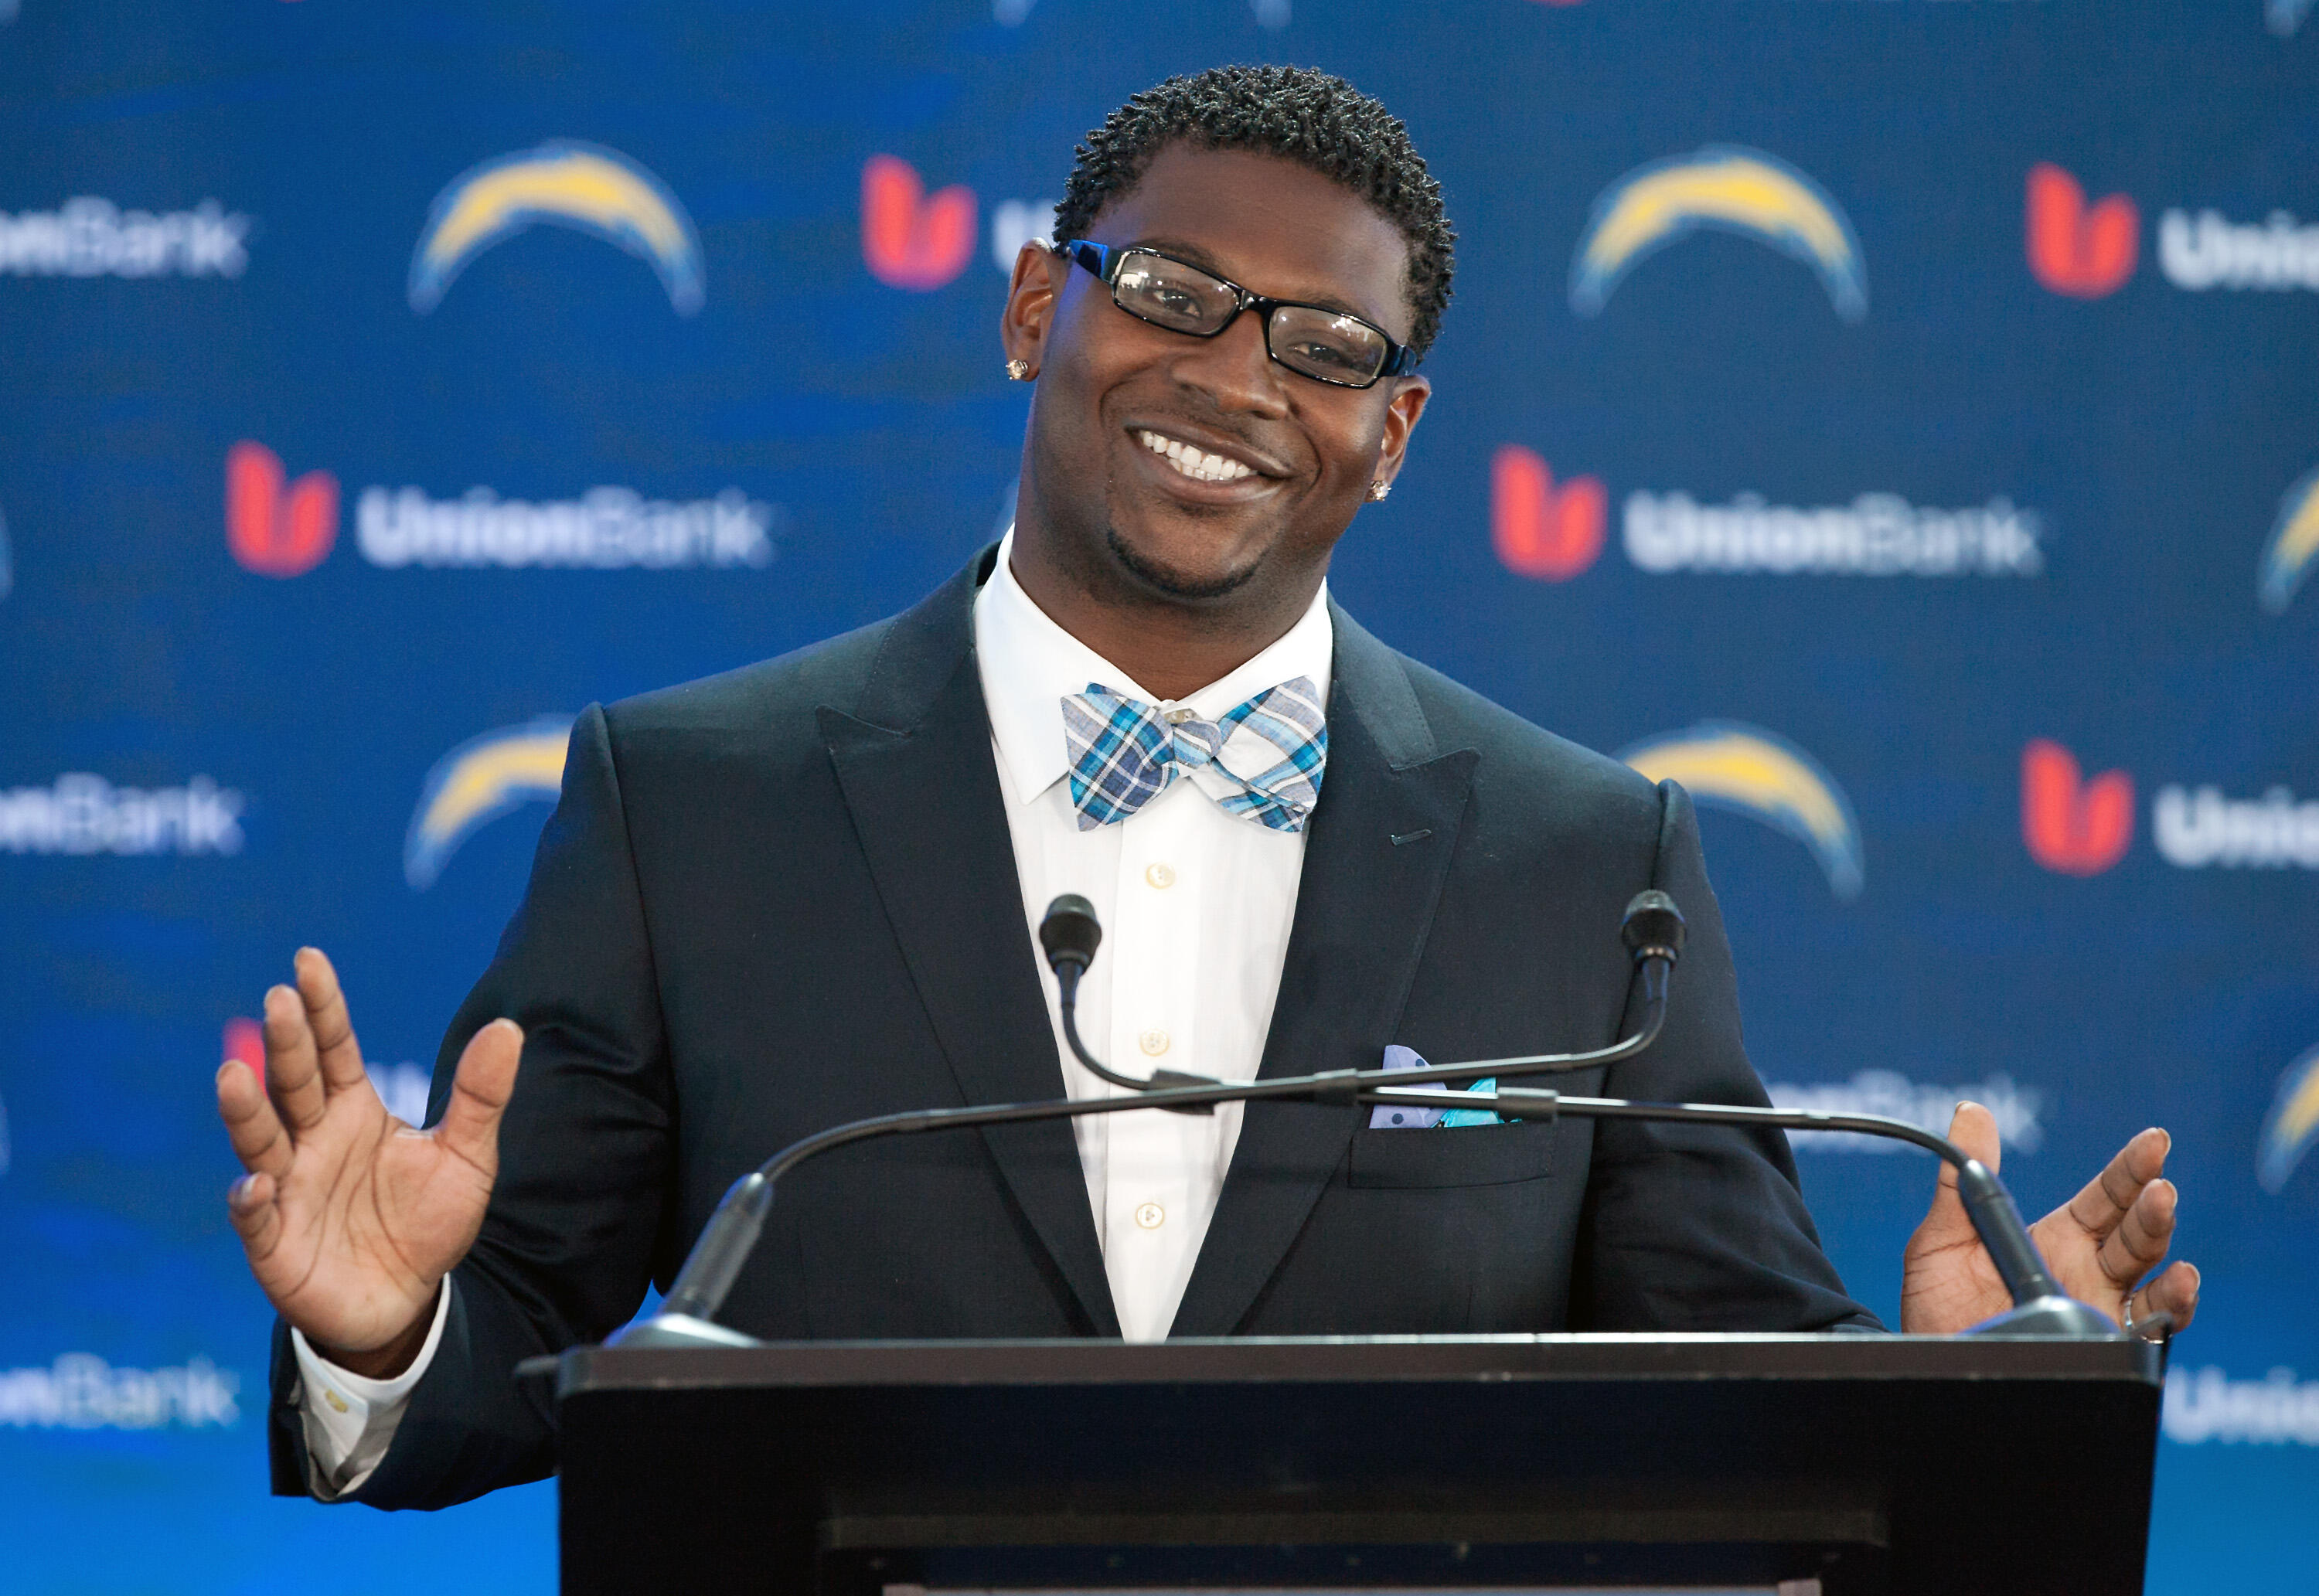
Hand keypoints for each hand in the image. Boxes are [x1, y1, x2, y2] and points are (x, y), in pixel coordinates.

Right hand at [216, 948, 520, 1376]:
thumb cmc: (428, 1222)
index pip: (335, 1049)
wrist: (408, 1299)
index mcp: (354, 1111)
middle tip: (279, 999)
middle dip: (285, 1043)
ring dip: (246, 1109)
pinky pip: (256, 1216)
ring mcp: (289, 1188)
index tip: (308, 960)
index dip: (323, 1008)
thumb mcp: (468, 1157)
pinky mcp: (276, 1242)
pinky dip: (251, 1199)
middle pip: (295, 1084)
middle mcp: (313, 1141)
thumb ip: (481, 1096)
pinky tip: (257, 1181)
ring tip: (234, 1073)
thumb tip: (508, 1027)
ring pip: (260, 1141)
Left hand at [1899, 1101, 2199, 1334]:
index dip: (2131, 1170)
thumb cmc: (1935, 1308)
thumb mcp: (1941, 1238)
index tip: (2155, 1141)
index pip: (2106, 1198)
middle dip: (2151, 1207)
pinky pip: (2149, 1332)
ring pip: (2151, 1278)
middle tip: (2159, 1186)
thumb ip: (1962, 1180)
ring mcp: (2099, 1312)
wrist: (1927, 1366)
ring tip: (2164, 1217)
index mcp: (2055, 1240)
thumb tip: (1971, 1112)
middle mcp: (2087, 1273)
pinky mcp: (2101, 1349)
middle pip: (2135, 1233)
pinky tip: (2176, 1288)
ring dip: (2163, 1247)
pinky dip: (2171, 1310)